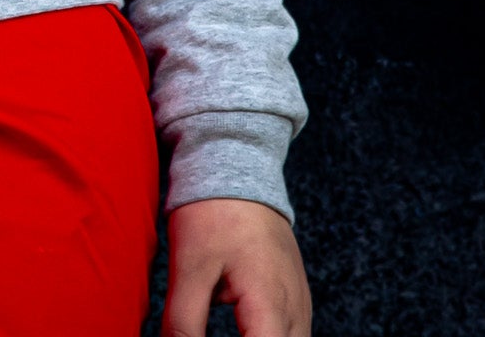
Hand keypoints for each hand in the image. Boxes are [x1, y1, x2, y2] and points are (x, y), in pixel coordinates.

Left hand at [164, 197, 309, 336]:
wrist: (237, 164)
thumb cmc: (212, 212)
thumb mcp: (189, 265)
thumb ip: (184, 320)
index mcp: (271, 304)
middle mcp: (295, 309)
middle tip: (206, 335)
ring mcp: (301, 303)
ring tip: (225, 329)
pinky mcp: (295, 296)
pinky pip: (292, 335)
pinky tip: (245, 336)